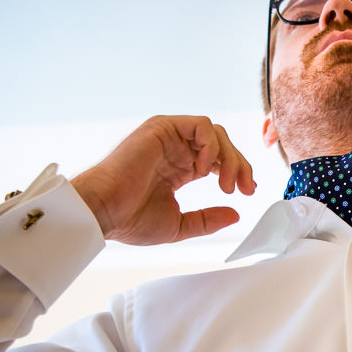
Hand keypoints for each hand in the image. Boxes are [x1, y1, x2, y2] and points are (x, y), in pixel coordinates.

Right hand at [71, 116, 255, 244]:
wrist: (104, 211)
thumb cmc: (130, 219)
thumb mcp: (179, 225)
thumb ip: (207, 219)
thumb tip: (235, 214)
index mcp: (180, 168)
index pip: (219, 160)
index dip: (238, 173)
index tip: (247, 192)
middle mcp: (176, 149)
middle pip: (222, 144)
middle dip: (240, 165)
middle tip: (245, 189)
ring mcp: (169, 136)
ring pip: (215, 133)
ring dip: (229, 157)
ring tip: (226, 184)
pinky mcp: (162, 128)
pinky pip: (201, 125)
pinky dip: (211, 145)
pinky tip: (207, 168)